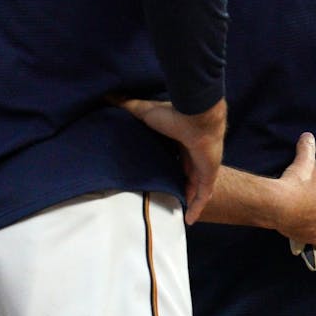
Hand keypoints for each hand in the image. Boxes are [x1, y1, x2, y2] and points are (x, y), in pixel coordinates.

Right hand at [110, 96, 225, 224]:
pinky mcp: (208, 175)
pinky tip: (189, 220)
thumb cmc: (172, 113)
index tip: (157, 175)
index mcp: (181, 139)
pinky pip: (202, 196)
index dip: (168, 166)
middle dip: (178, 184)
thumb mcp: (144, 111)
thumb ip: (127, 106)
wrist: (196, 117)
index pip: (176, 156)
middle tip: (163, 196)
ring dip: (186, 197)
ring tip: (174, 210)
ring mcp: (203, 165)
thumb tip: (107, 95)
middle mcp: (193, 154)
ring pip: (195, 187)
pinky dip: (196, 208)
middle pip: (185, 173)